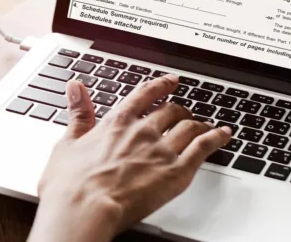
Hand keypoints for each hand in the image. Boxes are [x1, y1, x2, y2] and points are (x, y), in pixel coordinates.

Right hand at [29, 75, 231, 241]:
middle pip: (171, 110)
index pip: (145, 94)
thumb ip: (78, 113)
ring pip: (190, 126)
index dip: (160, 85)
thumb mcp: (67, 143)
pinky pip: (204, 147)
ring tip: (207, 125)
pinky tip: (224, 135)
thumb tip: (75, 88)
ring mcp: (162, 150)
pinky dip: (217, 138)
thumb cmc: (71, 184)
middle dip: (180, 109)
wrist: (85, 208)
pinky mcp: (177, 172)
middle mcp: (143, 130)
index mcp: (117, 122)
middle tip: (185, 112)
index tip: (170, 81)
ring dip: (200, 123)